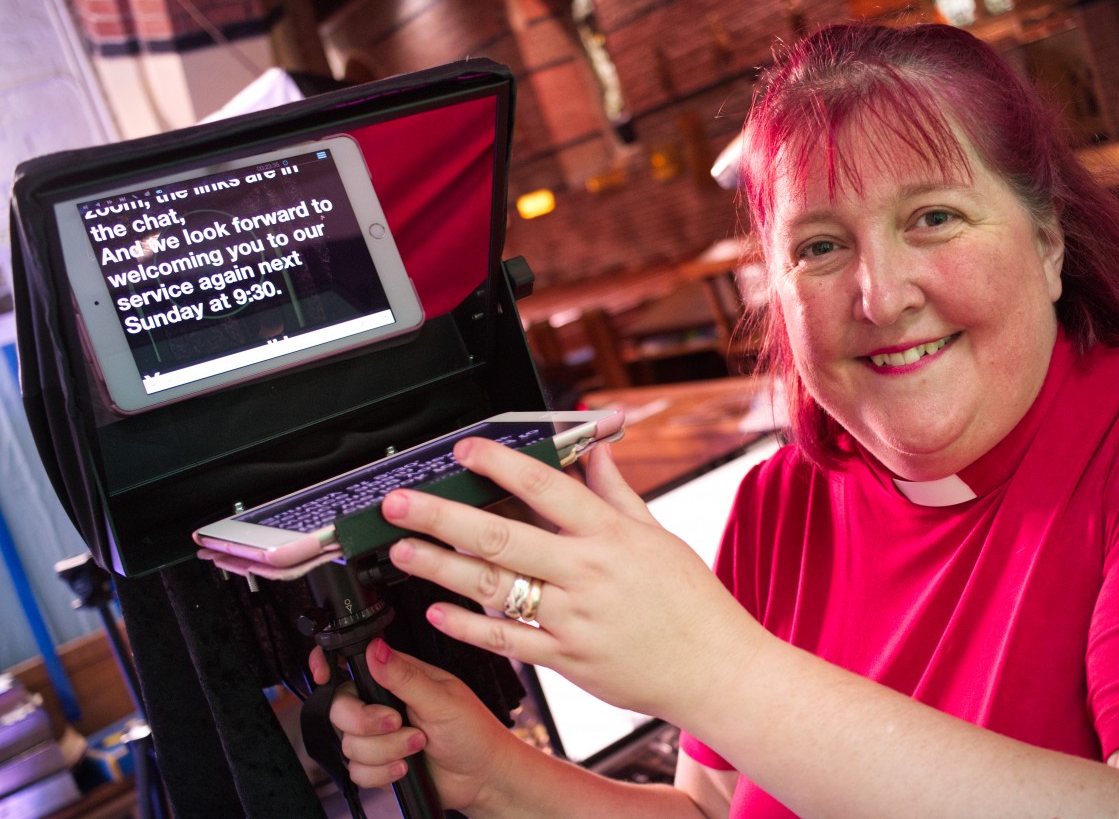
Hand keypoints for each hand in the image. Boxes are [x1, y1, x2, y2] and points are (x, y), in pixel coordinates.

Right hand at [308, 639, 514, 811]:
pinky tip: (406, 767)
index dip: (329, 668)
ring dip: (385, 750)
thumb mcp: (442, 699)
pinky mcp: (378, 764)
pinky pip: (357, 771)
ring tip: (417, 745)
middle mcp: (383, 704)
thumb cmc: (473, 732)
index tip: (325, 676)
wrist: (481, 778)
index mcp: (398, 676)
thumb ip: (405, 676)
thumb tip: (376, 649)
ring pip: (349, 743)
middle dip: (367, 721)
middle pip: (342, 708)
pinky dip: (382, 773)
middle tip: (397, 722)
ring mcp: (379, 736)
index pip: (353, 665)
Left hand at [377, 439, 765, 723]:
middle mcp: (588, 573)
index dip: (501, 465)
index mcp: (610, 535)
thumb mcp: (658, 535)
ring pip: (495, 588)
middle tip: (400, 504)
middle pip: (502, 537)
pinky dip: (469, 625)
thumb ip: (617, 493)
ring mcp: (574, 619)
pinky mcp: (567, 659)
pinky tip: (438, 611)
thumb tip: (595, 451)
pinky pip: (507, 640)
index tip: (465, 451)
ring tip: (403, 551)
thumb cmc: (691, 602)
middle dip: (443, 516)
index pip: (547, 488)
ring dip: (441, 567)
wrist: (715, 670)